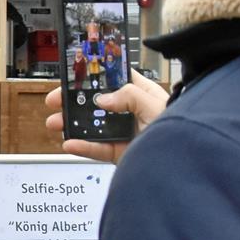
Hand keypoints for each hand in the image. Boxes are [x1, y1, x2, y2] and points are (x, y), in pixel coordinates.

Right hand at [45, 69, 170, 163]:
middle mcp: (132, 113)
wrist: (184, 164)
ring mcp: (124, 134)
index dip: (94, 77)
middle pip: (97, 104)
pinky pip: (98, 150)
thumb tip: (103, 100)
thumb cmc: (182, 130)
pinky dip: (83, 147)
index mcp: (142, 94)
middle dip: (74, 102)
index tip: (74, 76)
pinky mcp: (120, 154)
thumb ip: (129, 96)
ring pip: (93, 127)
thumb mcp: (155, 105)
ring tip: (56, 123)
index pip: (114, 80)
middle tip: (56, 101)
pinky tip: (70, 143)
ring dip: (72, 125)